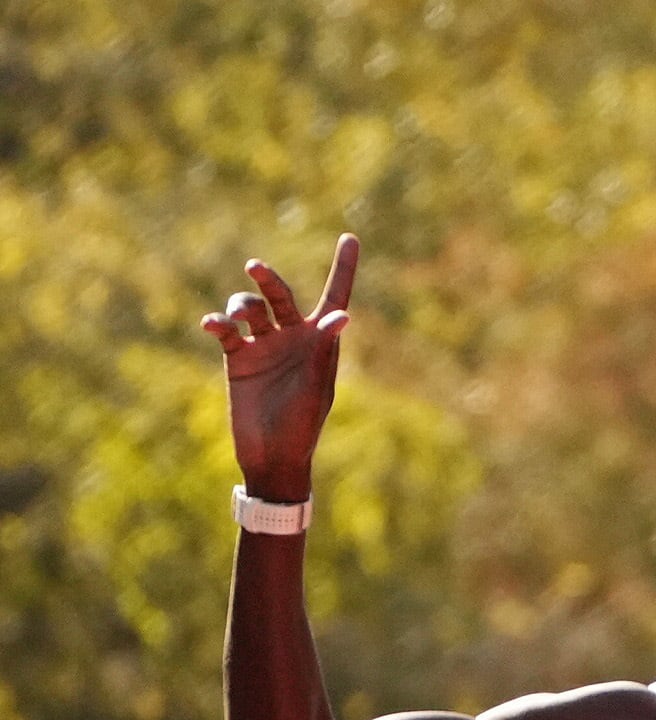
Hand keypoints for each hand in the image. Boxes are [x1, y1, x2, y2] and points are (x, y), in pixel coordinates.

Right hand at [201, 235, 358, 502]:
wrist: (272, 454)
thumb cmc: (303, 424)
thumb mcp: (316, 385)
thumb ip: (323, 348)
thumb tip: (343, 316)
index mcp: (320, 342)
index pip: (334, 297)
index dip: (343, 268)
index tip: (351, 238)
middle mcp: (292, 338)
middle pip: (280, 296)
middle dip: (268, 280)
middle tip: (255, 268)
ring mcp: (263, 346)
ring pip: (250, 308)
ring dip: (241, 305)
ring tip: (237, 319)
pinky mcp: (237, 358)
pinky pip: (225, 330)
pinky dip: (217, 323)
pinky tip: (214, 326)